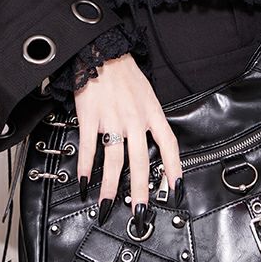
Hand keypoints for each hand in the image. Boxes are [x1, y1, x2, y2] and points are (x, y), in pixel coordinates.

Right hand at [74, 53, 182, 232]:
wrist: (101, 49)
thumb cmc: (123, 71)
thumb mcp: (146, 93)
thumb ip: (148, 117)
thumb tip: (150, 141)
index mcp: (151, 112)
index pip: (168, 144)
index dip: (174, 168)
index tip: (177, 189)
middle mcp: (134, 118)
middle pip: (140, 161)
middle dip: (140, 191)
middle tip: (139, 212)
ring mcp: (112, 119)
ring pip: (113, 160)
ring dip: (109, 187)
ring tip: (106, 205)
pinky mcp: (90, 117)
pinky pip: (88, 147)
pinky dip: (85, 168)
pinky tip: (84, 182)